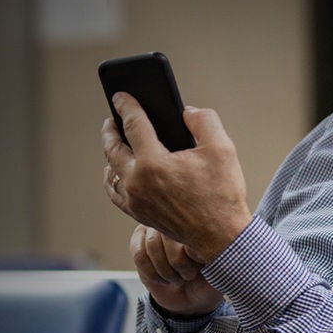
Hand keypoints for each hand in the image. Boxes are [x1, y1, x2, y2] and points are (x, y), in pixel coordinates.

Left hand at [101, 93, 250, 261]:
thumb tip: (187, 112)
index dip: (126, 106)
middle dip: (111, 129)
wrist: (220, 236)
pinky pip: (115, 192)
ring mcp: (135, 201)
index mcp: (154, 163)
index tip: (120, 96)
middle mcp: (138, 182)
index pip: (133, 125)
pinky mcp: (138, 214)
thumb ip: (204, 120)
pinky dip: (112, 178)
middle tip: (113, 118)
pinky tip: (117, 171)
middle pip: (113, 148)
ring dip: (110, 153)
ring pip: (111, 171)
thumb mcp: (222, 148)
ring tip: (115, 142)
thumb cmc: (222, 194)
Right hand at [129, 224, 223, 316]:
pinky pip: (140, 256)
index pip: (188, 225)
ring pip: (152, 246)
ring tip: (178, 278)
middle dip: (178, 262)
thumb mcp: (219, 270)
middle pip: (167, 234)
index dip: (191, 250)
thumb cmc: (209, 281)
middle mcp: (176, 219)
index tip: (200, 265)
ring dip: (165, 270)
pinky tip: (164, 279)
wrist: (192, 299)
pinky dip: (153, 274)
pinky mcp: (139, 241)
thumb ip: (210, 252)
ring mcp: (156, 228)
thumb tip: (189, 246)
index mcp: (200, 221)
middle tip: (189, 275)